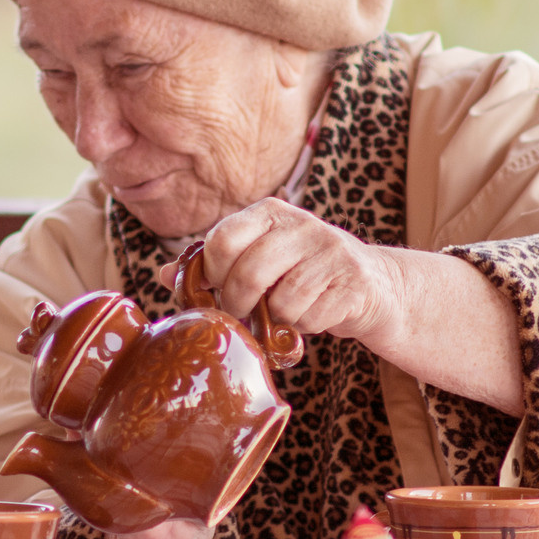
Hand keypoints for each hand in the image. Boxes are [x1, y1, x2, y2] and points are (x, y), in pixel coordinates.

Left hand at [199, 199, 403, 344]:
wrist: (373, 286)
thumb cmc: (303, 274)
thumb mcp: (260, 259)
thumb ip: (216, 265)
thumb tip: (165, 275)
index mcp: (270, 212)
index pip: (222, 239)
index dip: (213, 274)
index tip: (218, 289)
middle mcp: (301, 224)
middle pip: (248, 272)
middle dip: (238, 304)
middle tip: (242, 313)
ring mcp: (330, 250)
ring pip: (281, 300)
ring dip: (278, 317)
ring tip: (287, 310)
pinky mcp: (353, 280)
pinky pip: (310, 316)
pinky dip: (306, 325)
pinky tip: (315, 313)